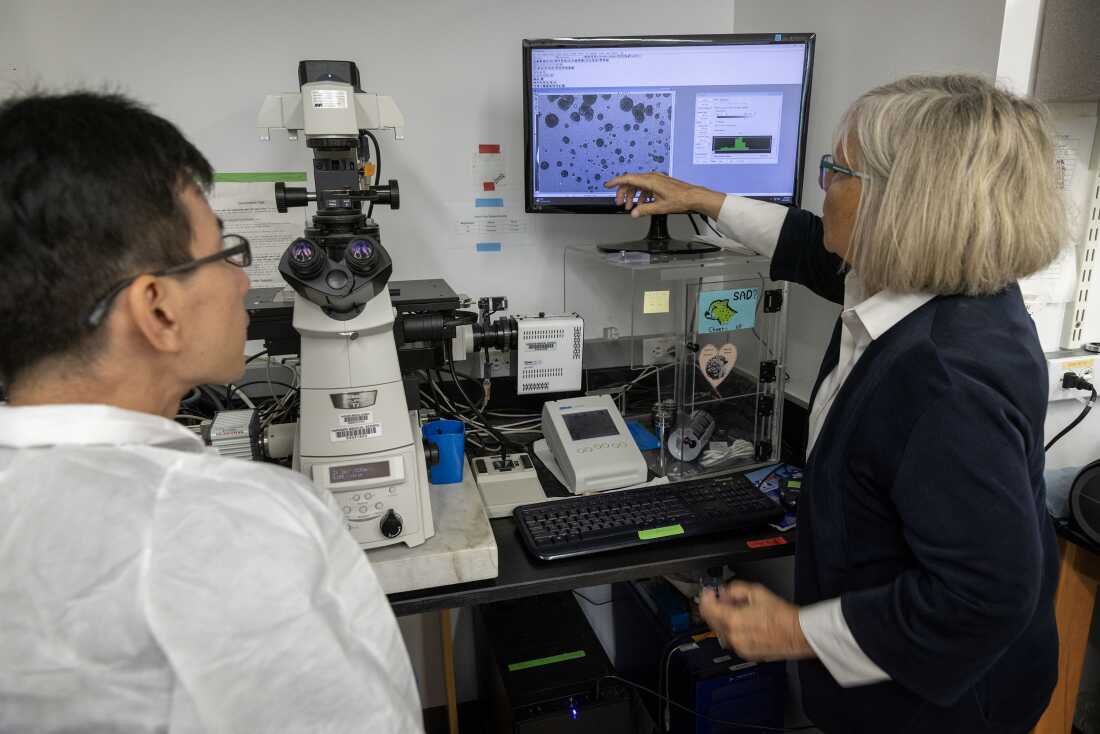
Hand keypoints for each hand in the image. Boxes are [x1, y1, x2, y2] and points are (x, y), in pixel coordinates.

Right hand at [603, 172, 724, 218]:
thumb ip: (644, 210)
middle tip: (620, 203)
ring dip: (633, 195)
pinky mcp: (661, 182)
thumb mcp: (660, 207)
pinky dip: (642, 195)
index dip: (616, 182)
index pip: (628, 179)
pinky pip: (646, 187)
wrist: (694, 196)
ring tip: (631, 207)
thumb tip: (634, 213)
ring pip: (639, 185)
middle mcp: (652, 177)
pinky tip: (643, 204)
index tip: (607, 185)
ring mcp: (657, 179)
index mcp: (650, 181)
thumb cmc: (680, 199)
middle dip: (624, 193)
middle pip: (631, 182)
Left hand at [698, 581, 814, 661]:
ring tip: (737, 609)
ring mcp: (740, 647)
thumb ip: (735, 589)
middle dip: (714, 607)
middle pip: (712, 621)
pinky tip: (744, 621)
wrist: (798, 634)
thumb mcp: (757, 592)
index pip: (708, 609)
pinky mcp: (747, 653)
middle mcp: (734, 636)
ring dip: (723, 619)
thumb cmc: (783, 616)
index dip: (706, 598)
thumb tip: (725, 592)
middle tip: (721, 598)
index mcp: (734, 620)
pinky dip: (733, 630)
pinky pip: (733, 640)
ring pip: (722, 631)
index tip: (709, 592)